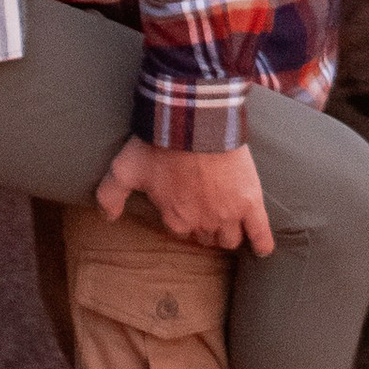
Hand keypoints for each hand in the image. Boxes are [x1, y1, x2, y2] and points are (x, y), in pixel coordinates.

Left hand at [94, 133, 275, 257]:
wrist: (192, 120)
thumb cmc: (157, 145)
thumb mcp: (124, 169)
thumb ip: (110, 195)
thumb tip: (106, 218)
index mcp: (175, 218)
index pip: (180, 232)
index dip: (182, 220)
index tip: (184, 207)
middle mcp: (202, 222)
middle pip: (207, 238)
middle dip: (206, 229)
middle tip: (207, 210)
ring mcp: (228, 213)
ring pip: (230, 238)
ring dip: (229, 234)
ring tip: (231, 225)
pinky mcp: (250, 201)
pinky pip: (260, 232)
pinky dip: (261, 242)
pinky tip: (262, 248)